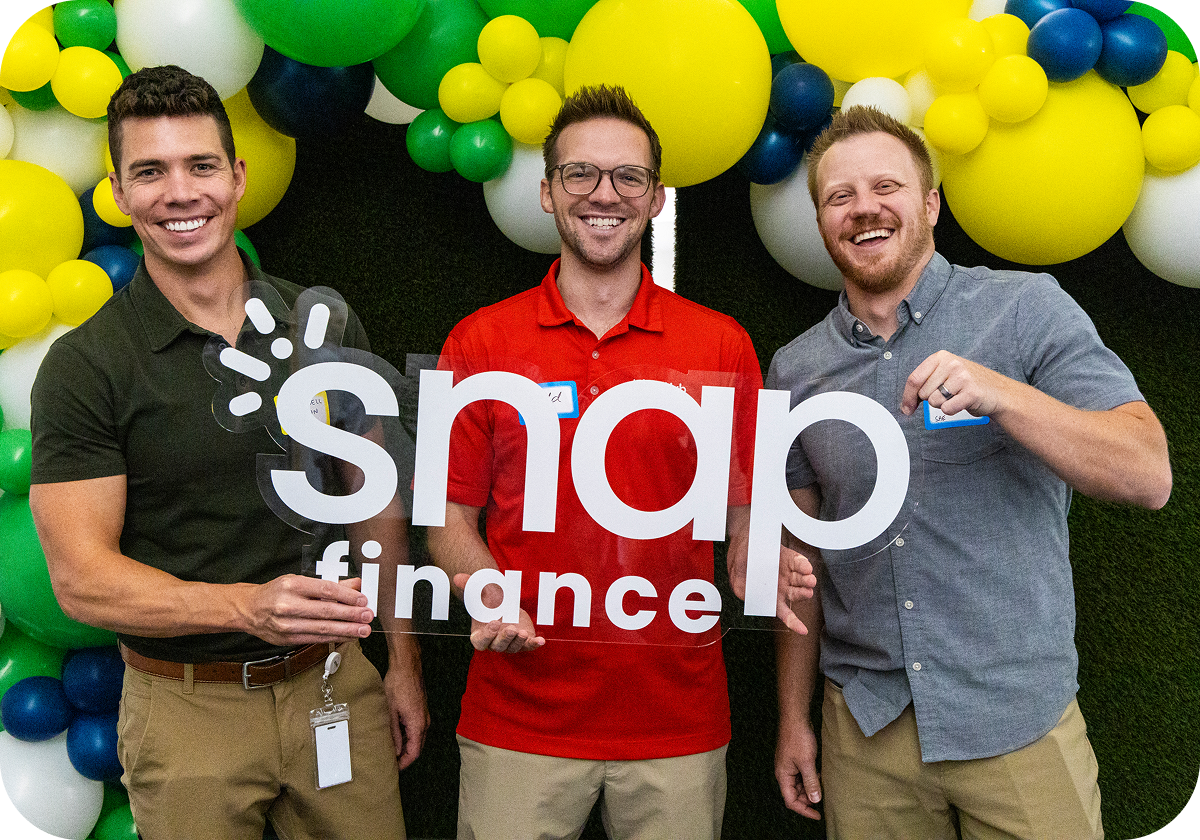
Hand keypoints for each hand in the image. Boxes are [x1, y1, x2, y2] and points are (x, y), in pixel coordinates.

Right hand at [241, 574, 373, 646]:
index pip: (326, 590)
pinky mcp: (288, 639)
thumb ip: (329, 584)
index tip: (363, 600)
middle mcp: (288, 605)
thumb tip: (356, 585)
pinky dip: (334, 638)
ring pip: (322, 628)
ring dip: (346, 630)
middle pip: (326, 611)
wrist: (249, 609)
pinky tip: (348, 636)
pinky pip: (316, 639)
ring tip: (363, 630)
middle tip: (368, 617)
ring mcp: (287, 624)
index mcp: (292, 585)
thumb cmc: (277, 592)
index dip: (347, 596)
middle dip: (351, 615)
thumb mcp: (300, 580)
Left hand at [383, 657, 428, 769]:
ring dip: (406, 747)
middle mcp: (425, 722)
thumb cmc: (398, 685)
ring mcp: (424, 715)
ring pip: (417, 739)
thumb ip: (394, 733)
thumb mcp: (390, 711)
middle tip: (390, 764)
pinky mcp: (421, 710)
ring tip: (391, 752)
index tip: (393, 769)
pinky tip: (396, 737)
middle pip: (418, 748)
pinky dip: (408, 737)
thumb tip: (395, 751)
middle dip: (405, 758)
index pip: (414, 753)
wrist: (407, 666)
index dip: (404, 764)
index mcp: (418, 724)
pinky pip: (417, 730)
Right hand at [452, 572, 544, 651]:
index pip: (481, 641)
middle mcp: (494, 642)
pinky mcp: (523, 642)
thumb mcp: (480, 592)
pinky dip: (534, 644)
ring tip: (523, 632)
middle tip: (512, 628)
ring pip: (513, 647)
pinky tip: (541, 640)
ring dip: (518, 641)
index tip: (494, 622)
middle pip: (498, 646)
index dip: (487, 635)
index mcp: (480, 635)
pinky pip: (529, 646)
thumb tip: (457, 578)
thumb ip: (469, 586)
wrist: (505, 604)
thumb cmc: (490, 601)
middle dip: (505, 637)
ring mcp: (509, 644)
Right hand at [728, 527, 816, 635]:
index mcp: (772, 597)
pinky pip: (800, 563)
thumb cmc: (740, 564)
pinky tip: (806, 567)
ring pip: (802, 580)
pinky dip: (804, 566)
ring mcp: (788, 572)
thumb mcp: (738, 583)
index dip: (794, 623)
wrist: (742, 541)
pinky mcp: (790, 558)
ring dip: (807, 581)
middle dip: (803, 594)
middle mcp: (783, 586)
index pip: (785, 613)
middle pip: (797, 595)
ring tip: (809, 579)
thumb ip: (746, 592)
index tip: (803, 630)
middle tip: (807, 592)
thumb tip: (758, 598)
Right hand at [775, 716, 822, 819]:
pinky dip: (810, 779)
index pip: (791, 801)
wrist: (795, 718)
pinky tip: (819, 775)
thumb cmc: (798, 738)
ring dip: (810, 788)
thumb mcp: (807, 763)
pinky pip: (801, 775)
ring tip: (822, 787)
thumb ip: (811, 782)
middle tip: (822, 799)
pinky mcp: (794, 759)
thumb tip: (815, 800)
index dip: (804, 810)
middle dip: (808, 799)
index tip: (818, 815)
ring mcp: (788, 765)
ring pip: (798, 785)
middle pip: (794, 794)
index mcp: (783, 776)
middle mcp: (783, 772)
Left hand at [900, 350, 1008, 418]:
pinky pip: (947, 409)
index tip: (906, 409)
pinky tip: (962, 402)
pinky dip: (952, 410)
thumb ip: (925, 383)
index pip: (914, 378)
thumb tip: (905, 405)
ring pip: (934, 402)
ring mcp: (962, 377)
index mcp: (941, 357)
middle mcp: (951, 363)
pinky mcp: (971, 392)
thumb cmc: (967, 384)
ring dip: (943, 404)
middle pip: (923, 393)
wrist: (998, 391)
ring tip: (956, 396)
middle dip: (931, 399)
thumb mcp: (945, 374)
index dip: (907, 397)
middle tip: (947, 395)